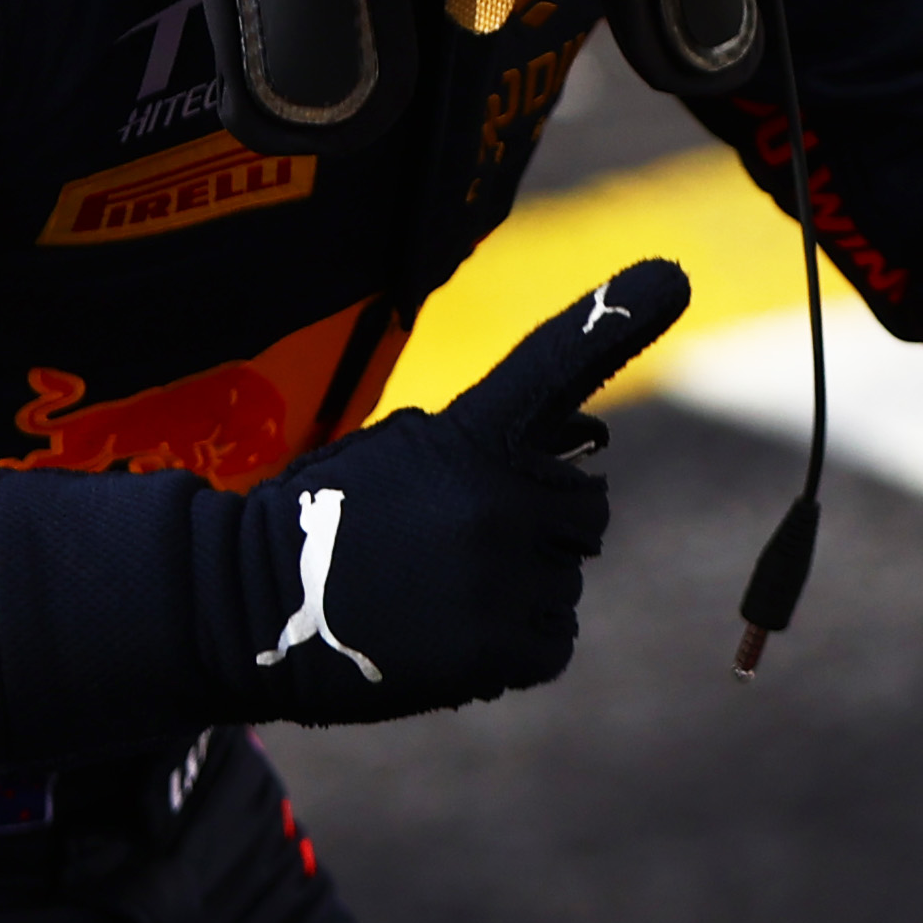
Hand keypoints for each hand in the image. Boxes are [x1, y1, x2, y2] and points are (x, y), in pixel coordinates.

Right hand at [239, 260, 687, 722]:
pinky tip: (448, 632)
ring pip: (565, 582)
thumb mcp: (397, 451)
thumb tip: (568, 480)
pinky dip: (513, 645)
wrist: (249, 602)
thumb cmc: (325, 524)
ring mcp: (503, 573)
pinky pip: (551, 642)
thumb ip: (485, 452)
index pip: (557, 362)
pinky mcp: (500, 646)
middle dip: (541, 524)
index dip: (618, 315)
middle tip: (458, 542)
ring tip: (436, 593)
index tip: (673, 276)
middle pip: (586, 508)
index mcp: (470, 433)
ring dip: (519, 589)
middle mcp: (500, 495)